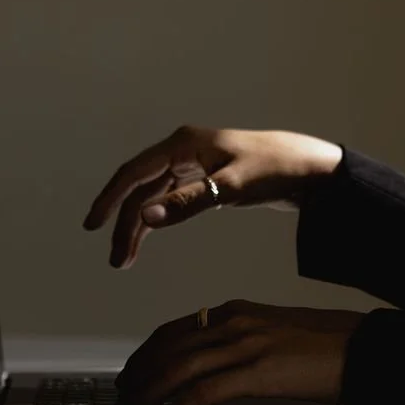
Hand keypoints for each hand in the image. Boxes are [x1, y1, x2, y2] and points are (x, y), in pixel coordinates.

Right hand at [83, 126, 341, 267]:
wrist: (311, 169)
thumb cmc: (274, 169)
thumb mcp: (230, 187)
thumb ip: (187, 203)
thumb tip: (144, 217)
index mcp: (182, 144)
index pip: (134, 173)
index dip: (110, 199)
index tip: (92, 225)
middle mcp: (181, 152)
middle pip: (140, 190)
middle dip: (124, 224)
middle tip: (116, 260)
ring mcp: (190, 166)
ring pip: (152, 199)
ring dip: (138, 228)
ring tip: (125, 260)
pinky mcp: (202, 180)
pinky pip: (168, 201)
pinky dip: (157, 220)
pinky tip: (146, 240)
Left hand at [115, 301, 362, 404]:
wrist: (361, 348)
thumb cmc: (324, 343)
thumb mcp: (270, 331)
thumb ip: (238, 342)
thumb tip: (212, 366)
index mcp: (234, 312)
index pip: (173, 331)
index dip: (144, 354)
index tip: (130, 372)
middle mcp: (232, 323)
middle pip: (167, 349)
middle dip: (137, 376)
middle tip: (121, 399)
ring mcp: (244, 345)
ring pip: (177, 368)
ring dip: (148, 395)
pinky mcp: (258, 372)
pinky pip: (205, 391)